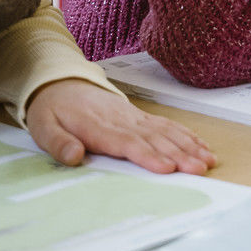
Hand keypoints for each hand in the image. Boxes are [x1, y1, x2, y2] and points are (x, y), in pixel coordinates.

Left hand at [25, 80, 216, 174]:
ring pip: (166, 132)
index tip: (167, 168)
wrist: (61, 82)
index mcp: (99, 127)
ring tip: (207, 161)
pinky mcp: (140, 116)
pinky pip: (167, 125)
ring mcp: (135, 117)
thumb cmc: (53, 109)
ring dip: (189, 146)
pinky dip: (186, 135)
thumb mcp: (42, 127)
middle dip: (180, 154)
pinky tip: (201, 145)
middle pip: (155, 139)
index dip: (149, 156)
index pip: (128, 143)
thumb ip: (58, 143)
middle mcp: (122, 120)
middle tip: (199, 169)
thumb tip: (73, 157)